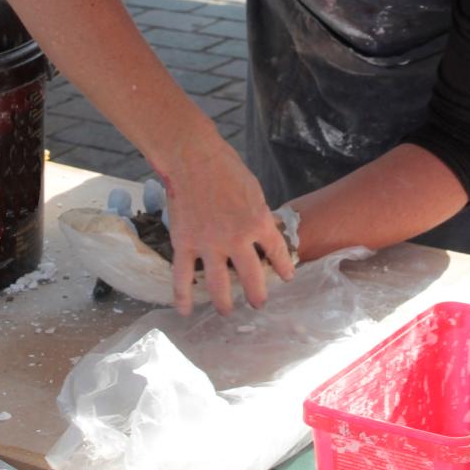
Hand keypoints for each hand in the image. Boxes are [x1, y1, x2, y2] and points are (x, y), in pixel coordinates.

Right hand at [160, 133, 294, 315]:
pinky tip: (184, 312)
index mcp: (258, 223)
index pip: (277, 254)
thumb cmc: (226, 167)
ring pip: (218, 285)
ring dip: (224, 303)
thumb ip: (257, 215)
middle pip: (251, 278)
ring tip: (227, 312)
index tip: (286, 278)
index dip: (284, 268)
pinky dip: (182, 297)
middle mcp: (237, 240)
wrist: (193, 158)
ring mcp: (209, 245)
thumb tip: (262, 232)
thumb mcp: (254, 190)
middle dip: (257, 295)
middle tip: (258, 304)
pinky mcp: (184, 244)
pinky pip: (182, 277)